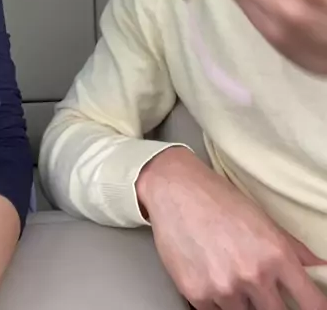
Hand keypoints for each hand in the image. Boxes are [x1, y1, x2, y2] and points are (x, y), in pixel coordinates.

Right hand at [136, 147, 326, 308]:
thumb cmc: (220, 199)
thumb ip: (294, 250)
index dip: (315, 309)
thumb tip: (321, 269)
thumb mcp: (263, 220)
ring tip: (227, 269)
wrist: (175, 189)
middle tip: (257, 284)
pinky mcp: (197, 294)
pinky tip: (209, 272)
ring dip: (240, 300)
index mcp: (275, 254)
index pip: (311, 302)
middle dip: (271, 304)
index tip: (312, 309)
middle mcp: (253, 274)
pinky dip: (216, 299)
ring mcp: (224, 288)